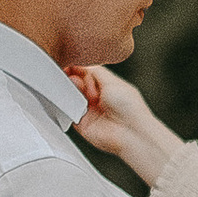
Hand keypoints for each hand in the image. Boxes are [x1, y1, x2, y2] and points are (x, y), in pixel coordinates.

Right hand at [69, 64, 178, 186]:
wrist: (130, 132)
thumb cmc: (130, 108)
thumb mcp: (112, 81)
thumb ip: (94, 70)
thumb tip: (80, 64)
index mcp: (108, 86)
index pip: (87, 72)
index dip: (77, 68)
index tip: (69, 64)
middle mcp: (98, 98)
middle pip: (77, 83)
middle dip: (75, 79)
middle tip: (79, 82)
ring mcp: (89, 110)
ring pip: (72, 96)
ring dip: (72, 92)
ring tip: (81, 93)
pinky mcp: (81, 123)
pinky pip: (68, 111)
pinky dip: (67, 105)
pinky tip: (74, 102)